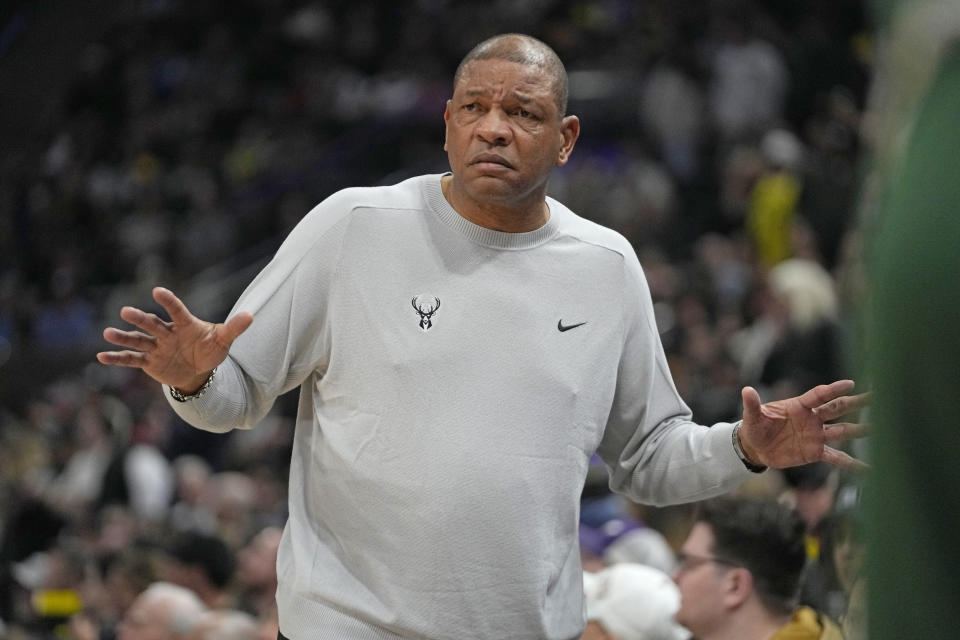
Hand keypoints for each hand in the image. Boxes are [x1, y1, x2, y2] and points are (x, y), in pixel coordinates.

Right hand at [97, 287, 252, 391]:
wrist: (198, 370)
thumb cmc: (210, 350)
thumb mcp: (223, 340)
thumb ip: (234, 328)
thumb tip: (251, 316)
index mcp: (185, 324)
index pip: (177, 311)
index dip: (169, 301)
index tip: (158, 291)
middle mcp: (167, 332)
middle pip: (152, 324)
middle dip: (140, 318)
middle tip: (126, 311)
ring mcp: (156, 346)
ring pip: (138, 340)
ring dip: (123, 337)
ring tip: (108, 333)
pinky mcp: (149, 361)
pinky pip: (131, 359)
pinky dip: (117, 358)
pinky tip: (101, 357)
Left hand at [738, 380, 869, 471]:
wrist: (755, 447)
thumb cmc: (755, 426)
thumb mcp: (752, 416)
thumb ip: (753, 404)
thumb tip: (746, 390)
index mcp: (799, 406)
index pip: (819, 395)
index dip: (834, 389)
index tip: (851, 383)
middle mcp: (812, 419)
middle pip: (838, 409)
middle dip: (856, 403)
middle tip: (876, 397)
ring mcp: (816, 435)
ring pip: (842, 431)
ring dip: (860, 430)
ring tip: (880, 428)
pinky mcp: (815, 452)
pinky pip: (836, 457)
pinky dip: (852, 463)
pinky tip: (869, 467)